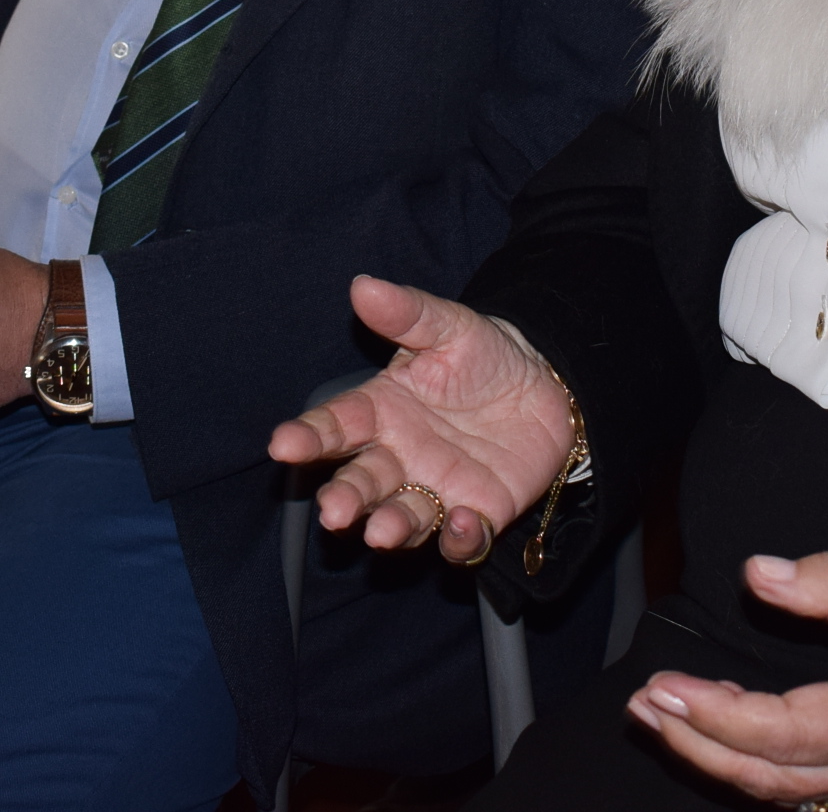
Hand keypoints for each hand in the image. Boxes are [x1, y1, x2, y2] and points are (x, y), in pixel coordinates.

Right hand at [268, 275, 575, 566]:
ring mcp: (435, 490)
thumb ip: (408, 314)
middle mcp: (399, 456)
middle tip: (333, 512)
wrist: (545, 385)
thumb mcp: (449, 327)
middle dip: (344, 498)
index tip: (283, 444)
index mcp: (381, 410)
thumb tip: (362, 286)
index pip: (336, 425)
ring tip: (381, 533)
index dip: (309, 436)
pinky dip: (460, 540)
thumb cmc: (483, 355)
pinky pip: (463, 540)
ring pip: (403, 517)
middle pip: (362, 481)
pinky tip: (463, 524)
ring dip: (390, 527)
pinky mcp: (477, 514)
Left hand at [626, 551, 827, 804]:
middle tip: (643, 705)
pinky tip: (721, 740)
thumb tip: (759, 575)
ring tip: (662, 720)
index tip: (666, 685)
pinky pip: (805, 784)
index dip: (716, 715)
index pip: (784, 731)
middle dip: (698, 744)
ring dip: (717, 759)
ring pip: (785, 788)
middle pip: (772, 775)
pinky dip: (753, 767)